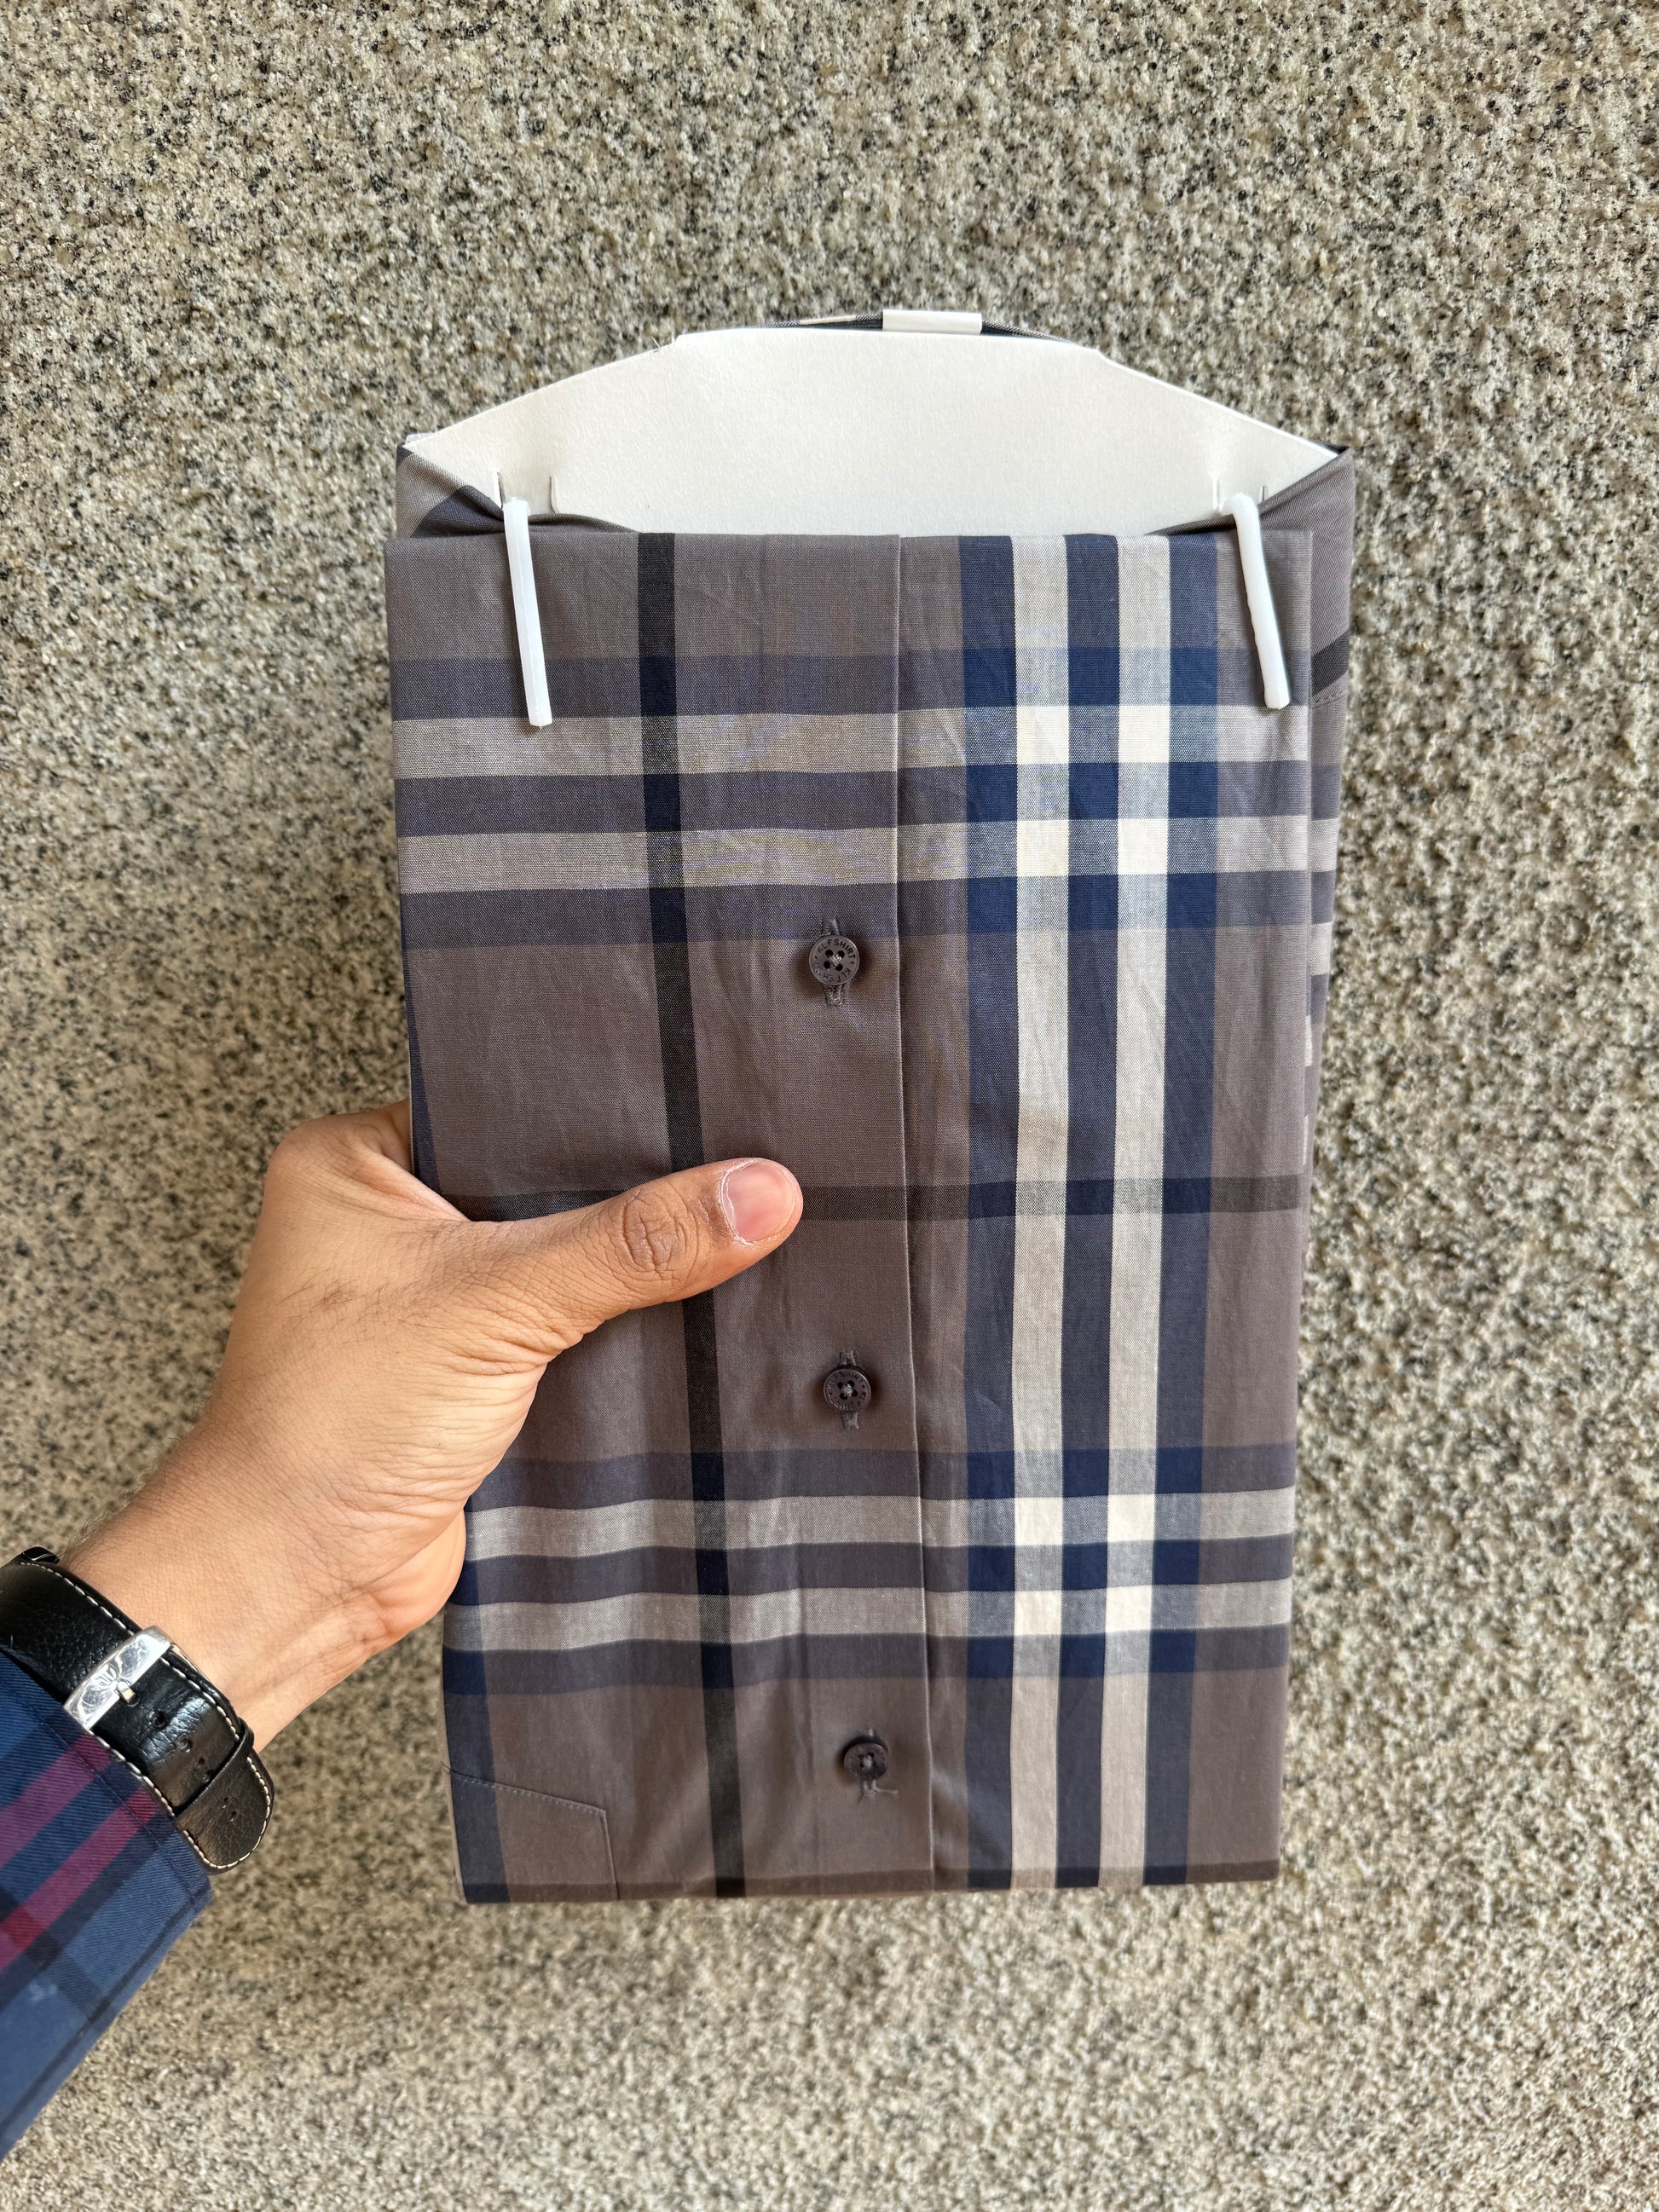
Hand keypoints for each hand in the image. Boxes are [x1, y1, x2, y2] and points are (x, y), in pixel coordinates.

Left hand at [66, 1105, 801, 1746]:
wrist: (300, 1579)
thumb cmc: (332, 1424)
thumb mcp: (498, 1302)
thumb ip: (633, 1244)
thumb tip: (759, 1191)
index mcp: (356, 1163)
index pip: (507, 1106)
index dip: (603, 1108)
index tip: (704, 1096)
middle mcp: (391, 1224)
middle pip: (546, 1186)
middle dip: (631, 1195)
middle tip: (741, 1163)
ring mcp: (433, 1304)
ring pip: (565, 1264)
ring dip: (632, 1275)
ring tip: (742, 1232)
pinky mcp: (475, 1377)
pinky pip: (570, 1333)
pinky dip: (622, 1336)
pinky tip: (700, 1316)